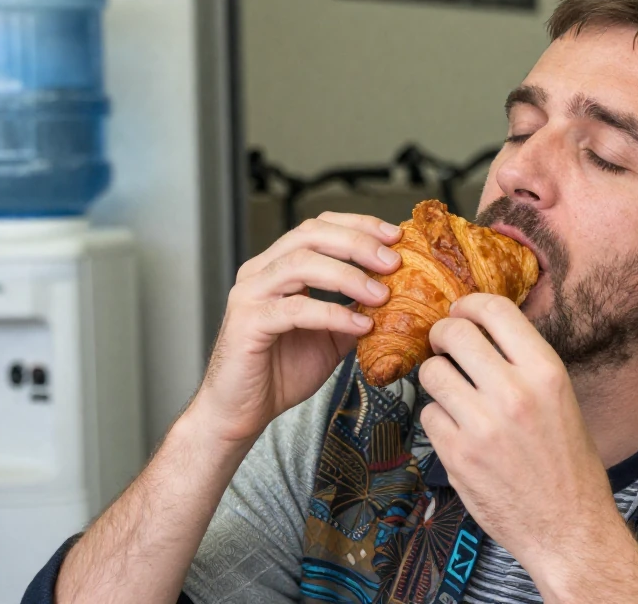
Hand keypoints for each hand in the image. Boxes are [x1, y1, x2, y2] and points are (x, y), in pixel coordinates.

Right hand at [188, 213, 401, 445]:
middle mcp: (259, 271)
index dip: (358, 226)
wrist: (242, 412)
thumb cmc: (280, 373)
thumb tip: (395, 295)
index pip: (318, 227)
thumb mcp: (330, 337)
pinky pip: (295, 309)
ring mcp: (250, 294)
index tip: (394, 237)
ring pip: (301, 264)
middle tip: (393, 261)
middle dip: (357, 242)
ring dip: (348, 276)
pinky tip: (360, 325)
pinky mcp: (248, 323)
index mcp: (277, 266)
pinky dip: (332, 314)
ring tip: (381, 294)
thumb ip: (354, 311)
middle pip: (310, 235)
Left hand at [417, 294, 619, 568]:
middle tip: (444, 346)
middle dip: (442, 335)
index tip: (461, 312)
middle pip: (455, 334)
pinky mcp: (457, 455)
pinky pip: (428, 415)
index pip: (495, 310)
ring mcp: (481, 425)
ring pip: (432, 373)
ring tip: (453, 393)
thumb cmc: (567, 462)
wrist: (568, 527)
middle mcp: (513, 393)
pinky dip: (437, 420)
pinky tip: (458, 432)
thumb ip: (523, 364)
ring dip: (437, 378)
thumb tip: (481, 329)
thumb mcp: (560, 399)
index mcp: (545, 372)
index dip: (469, 304)